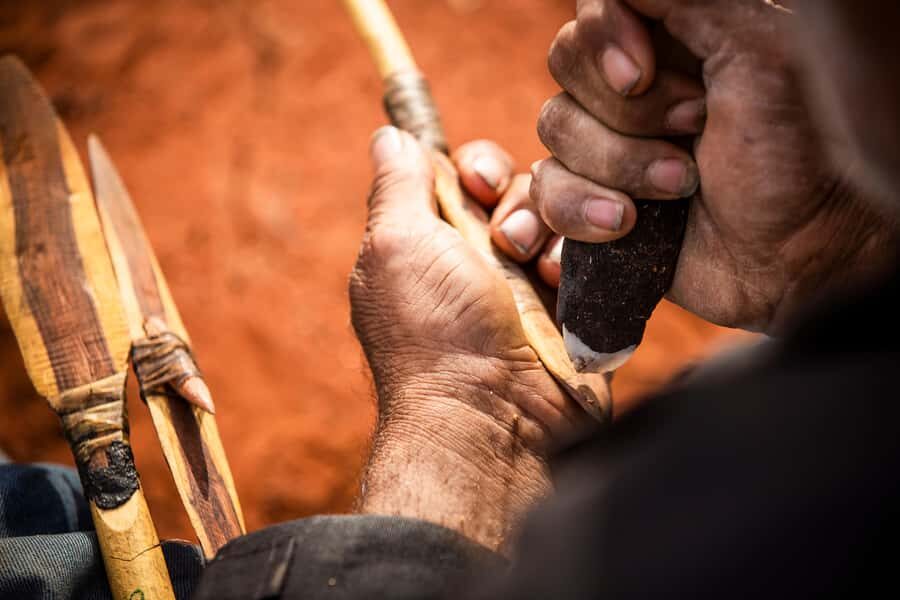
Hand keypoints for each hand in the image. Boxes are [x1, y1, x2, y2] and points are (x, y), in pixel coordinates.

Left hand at [350, 127, 590, 551]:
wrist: (494, 416)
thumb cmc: (434, 332)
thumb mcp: (395, 245)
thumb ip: (398, 184)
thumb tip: (389, 134)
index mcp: (434, 241)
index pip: (469, 173)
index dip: (480, 167)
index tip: (478, 185)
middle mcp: (484, 259)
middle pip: (523, 187)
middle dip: (521, 201)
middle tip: (510, 242)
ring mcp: (533, 286)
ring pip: (567, 215)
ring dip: (557, 232)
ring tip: (543, 274)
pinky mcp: (578, 307)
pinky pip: (597, 255)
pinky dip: (586, 262)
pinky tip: (567, 288)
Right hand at [532, 0, 897, 332]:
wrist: (788, 258)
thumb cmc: (790, 157)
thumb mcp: (757, 53)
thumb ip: (689, 3)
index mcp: (673, 37)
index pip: (596, 8)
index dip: (603, 35)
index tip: (639, 74)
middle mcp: (633, 85)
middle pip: (566, 63)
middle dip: (629, 110)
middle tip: (696, 129)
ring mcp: (607, 143)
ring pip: (555, 128)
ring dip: (620, 163)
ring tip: (680, 186)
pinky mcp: (590, 199)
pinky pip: (544, 190)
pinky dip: (582, 209)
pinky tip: (627, 224)